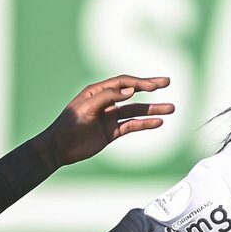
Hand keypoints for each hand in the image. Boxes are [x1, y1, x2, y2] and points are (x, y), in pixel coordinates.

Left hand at [37, 75, 175, 166]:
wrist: (60, 148)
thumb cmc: (69, 125)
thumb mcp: (86, 108)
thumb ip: (108, 97)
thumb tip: (131, 90)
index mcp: (97, 92)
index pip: (122, 83)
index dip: (139, 83)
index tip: (154, 86)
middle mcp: (106, 102)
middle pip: (132, 92)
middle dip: (150, 87)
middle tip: (167, 83)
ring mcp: (110, 117)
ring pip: (135, 110)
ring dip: (153, 109)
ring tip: (171, 108)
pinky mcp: (111, 132)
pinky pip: (132, 125)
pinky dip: (145, 124)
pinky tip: (158, 122)